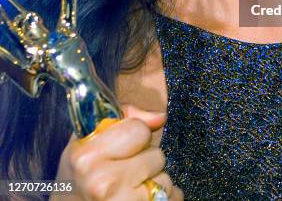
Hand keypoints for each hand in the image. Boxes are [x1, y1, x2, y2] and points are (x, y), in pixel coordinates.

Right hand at [51, 104, 183, 199]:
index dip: (136, 135)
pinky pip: (173, 198)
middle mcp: (101, 183)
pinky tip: (140, 199)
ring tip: (131, 187)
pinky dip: (164, 198)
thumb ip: (125, 117)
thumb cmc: (81, 176)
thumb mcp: (89, 139)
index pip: (139, 130)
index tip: (122, 146)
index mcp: (86, 157)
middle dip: (146, 160)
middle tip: (125, 171)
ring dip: (154, 182)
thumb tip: (160, 117)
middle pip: (156, 156)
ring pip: (165, 180)